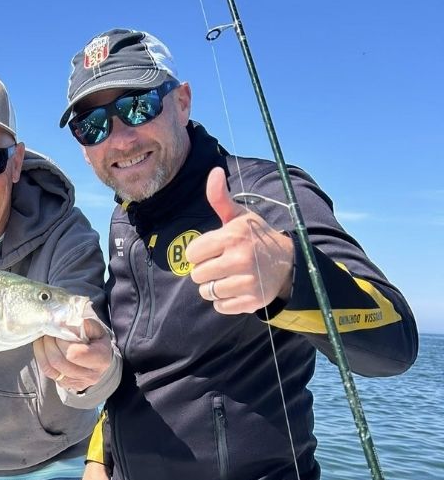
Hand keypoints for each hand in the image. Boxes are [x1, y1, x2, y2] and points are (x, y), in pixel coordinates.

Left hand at [33, 308, 112, 392]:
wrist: (98, 358)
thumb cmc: (95, 339)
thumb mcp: (94, 328)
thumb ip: (82, 325)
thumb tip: (62, 324)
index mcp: (101, 359)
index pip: (75, 354)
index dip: (63, 341)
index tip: (60, 329)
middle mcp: (91, 375)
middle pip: (60, 361)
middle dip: (50, 343)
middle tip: (48, 331)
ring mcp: (78, 383)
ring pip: (51, 368)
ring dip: (43, 349)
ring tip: (44, 337)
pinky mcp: (66, 385)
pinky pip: (47, 372)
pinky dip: (41, 357)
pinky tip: (42, 346)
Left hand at [185, 167, 294, 313]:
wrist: (287, 262)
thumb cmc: (255, 237)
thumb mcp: (239, 216)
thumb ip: (221, 198)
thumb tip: (214, 172)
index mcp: (232, 236)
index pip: (192, 253)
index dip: (199, 253)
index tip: (211, 251)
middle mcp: (241, 258)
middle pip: (197, 275)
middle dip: (205, 271)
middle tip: (221, 265)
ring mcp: (248, 281)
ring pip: (207, 292)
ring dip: (212, 287)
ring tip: (227, 277)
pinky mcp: (252, 301)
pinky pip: (220, 306)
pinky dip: (224, 301)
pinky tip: (235, 289)